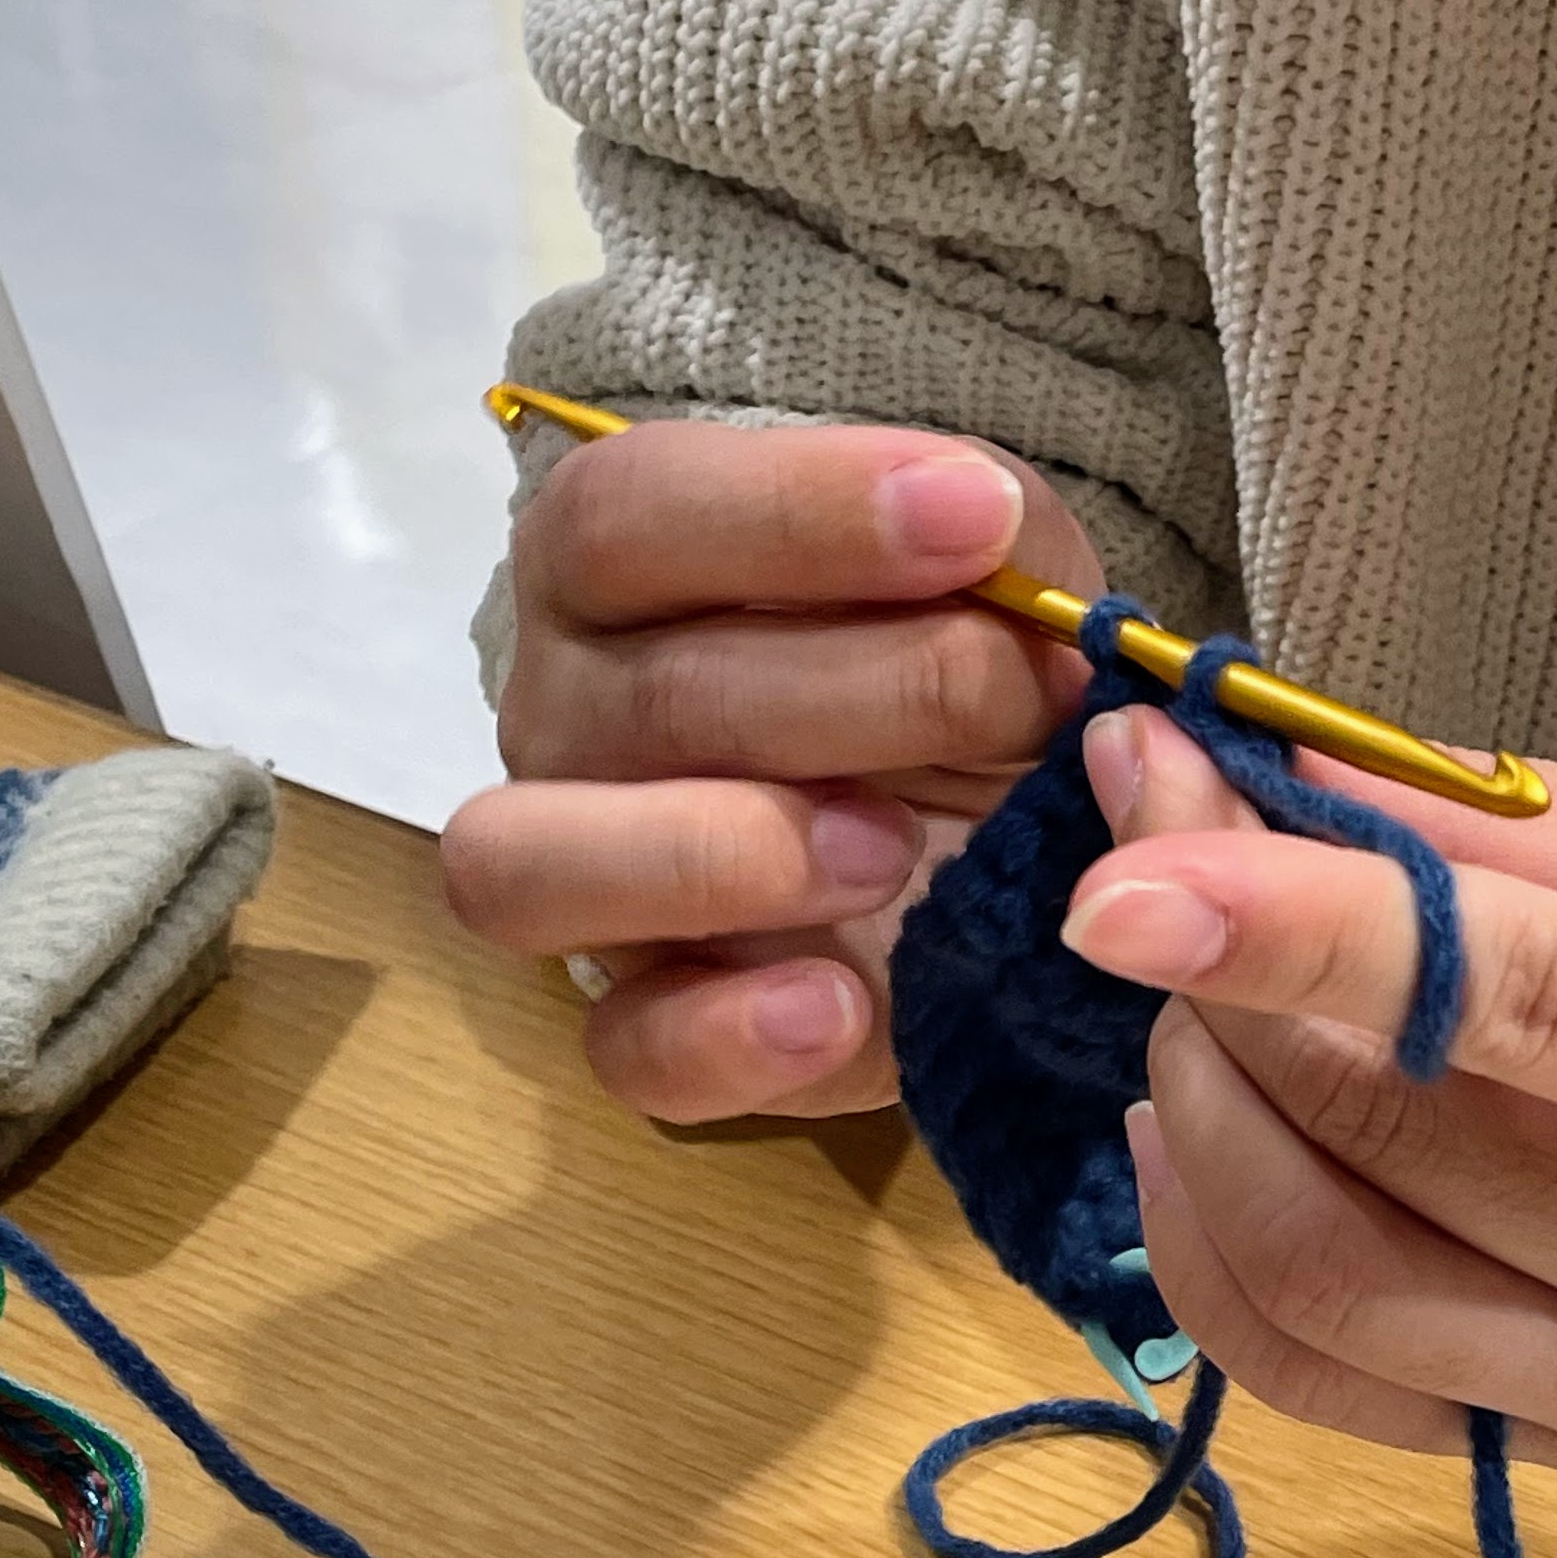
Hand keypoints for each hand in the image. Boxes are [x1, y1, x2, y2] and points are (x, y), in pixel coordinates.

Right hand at [443, 420, 1104, 1120]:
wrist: (988, 836)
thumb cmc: (960, 673)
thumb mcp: (998, 589)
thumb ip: (1000, 562)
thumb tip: (1011, 558)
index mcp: (615, 565)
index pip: (632, 512)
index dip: (801, 510)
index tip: (979, 517)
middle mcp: (568, 711)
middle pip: (651, 692)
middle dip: (874, 691)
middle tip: (1024, 701)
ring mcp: (581, 876)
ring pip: (533, 865)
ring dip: (722, 856)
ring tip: (891, 854)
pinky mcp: (649, 1021)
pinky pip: (628, 1047)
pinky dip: (729, 1037)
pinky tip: (844, 1007)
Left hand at [1060, 705, 1556, 1472]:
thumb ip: (1530, 836)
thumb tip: (1272, 792)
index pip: (1515, 1008)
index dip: (1297, 932)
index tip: (1121, 860)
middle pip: (1384, 1145)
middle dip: (1222, 987)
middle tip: (1160, 852)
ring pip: (1321, 1287)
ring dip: (1197, 1123)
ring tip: (1196, 1002)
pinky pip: (1331, 1385)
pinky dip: (1217, 1260)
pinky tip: (1206, 1143)